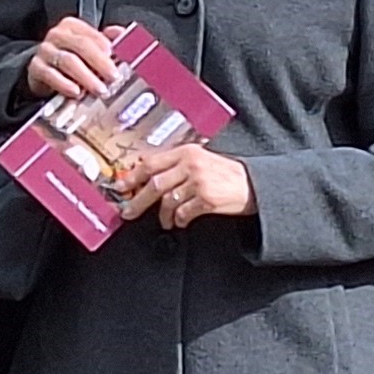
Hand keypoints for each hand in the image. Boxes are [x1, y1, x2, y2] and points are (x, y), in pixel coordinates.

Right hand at [20, 17, 120, 106]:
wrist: (44, 74)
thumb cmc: (72, 60)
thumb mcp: (90, 49)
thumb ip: (108, 41)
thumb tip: (124, 35)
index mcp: (72, 26)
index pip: (91, 35)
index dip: (106, 48)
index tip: (119, 61)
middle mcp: (57, 35)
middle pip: (81, 46)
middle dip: (100, 63)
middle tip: (113, 77)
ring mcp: (44, 50)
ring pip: (67, 61)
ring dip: (86, 77)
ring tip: (100, 90)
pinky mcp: (35, 68)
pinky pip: (50, 75)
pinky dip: (64, 84)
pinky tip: (76, 92)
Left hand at [119, 143, 252, 229]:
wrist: (254, 185)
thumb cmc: (225, 174)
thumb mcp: (201, 159)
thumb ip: (176, 163)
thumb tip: (146, 170)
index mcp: (187, 152)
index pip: (151, 163)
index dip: (132, 176)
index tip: (119, 186)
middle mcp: (191, 164)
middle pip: (154, 184)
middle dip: (137, 201)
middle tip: (128, 211)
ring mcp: (199, 182)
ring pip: (167, 201)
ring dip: (163, 215)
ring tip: (165, 221)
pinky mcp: (207, 200)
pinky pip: (183, 213)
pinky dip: (179, 220)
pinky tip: (181, 221)